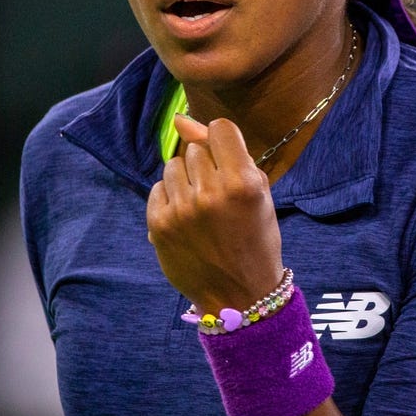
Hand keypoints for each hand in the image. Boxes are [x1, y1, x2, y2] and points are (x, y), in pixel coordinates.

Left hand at [147, 114, 283, 312]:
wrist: (240, 296)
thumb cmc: (256, 239)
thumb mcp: (258, 193)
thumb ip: (226, 151)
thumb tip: (181, 120)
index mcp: (242, 183)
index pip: (220, 128)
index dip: (224, 142)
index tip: (228, 161)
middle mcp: (210, 193)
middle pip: (195, 148)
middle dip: (206, 165)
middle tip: (217, 193)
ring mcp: (181, 210)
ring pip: (173, 165)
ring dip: (186, 180)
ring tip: (201, 206)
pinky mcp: (159, 224)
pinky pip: (157, 188)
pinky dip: (170, 199)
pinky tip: (186, 219)